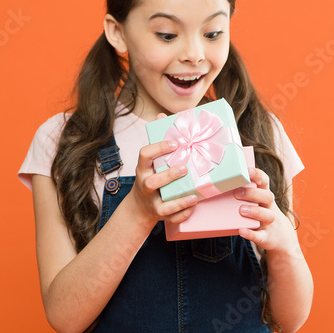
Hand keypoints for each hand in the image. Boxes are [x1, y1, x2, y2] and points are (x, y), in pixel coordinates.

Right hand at [121, 113, 198, 229]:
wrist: (139, 208)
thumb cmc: (150, 177)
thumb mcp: (150, 161)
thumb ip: (158, 140)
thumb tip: (162, 115)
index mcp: (143, 168)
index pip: (144, 155)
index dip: (158, 148)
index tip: (175, 143)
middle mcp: (145, 186)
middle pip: (152, 182)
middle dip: (168, 176)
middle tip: (185, 167)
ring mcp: (152, 202)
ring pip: (162, 205)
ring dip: (179, 200)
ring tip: (195, 193)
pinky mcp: (160, 215)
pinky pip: (171, 217)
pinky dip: (183, 213)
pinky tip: (194, 204)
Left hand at [234, 167, 299, 254]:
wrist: (280, 238)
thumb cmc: (261, 215)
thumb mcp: (257, 202)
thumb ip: (243, 193)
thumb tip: (217, 183)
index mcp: (264, 196)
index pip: (265, 182)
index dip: (257, 175)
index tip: (247, 170)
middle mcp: (269, 208)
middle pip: (267, 196)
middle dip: (253, 193)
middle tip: (237, 194)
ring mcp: (270, 223)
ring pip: (268, 215)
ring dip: (255, 211)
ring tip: (241, 210)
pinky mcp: (267, 237)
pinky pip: (261, 236)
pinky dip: (251, 233)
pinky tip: (241, 231)